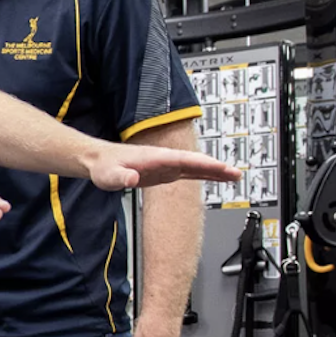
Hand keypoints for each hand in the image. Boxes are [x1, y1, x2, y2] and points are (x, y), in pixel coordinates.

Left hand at [88, 143, 238, 189]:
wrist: (99, 161)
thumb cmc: (104, 167)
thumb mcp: (109, 176)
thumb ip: (121, 177)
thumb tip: (133, 179)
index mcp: (155, 157)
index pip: (184, 160)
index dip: (203, 164)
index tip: (220, 168)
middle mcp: (164, 159)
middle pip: (195, 162)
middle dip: (216, 167)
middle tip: (236, 174)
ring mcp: (166, 165)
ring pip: (195, 167)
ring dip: (215, 171)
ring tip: (235, 176)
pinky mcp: (164, 172)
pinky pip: (189, 172)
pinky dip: (204, 174)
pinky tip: (216, 177)